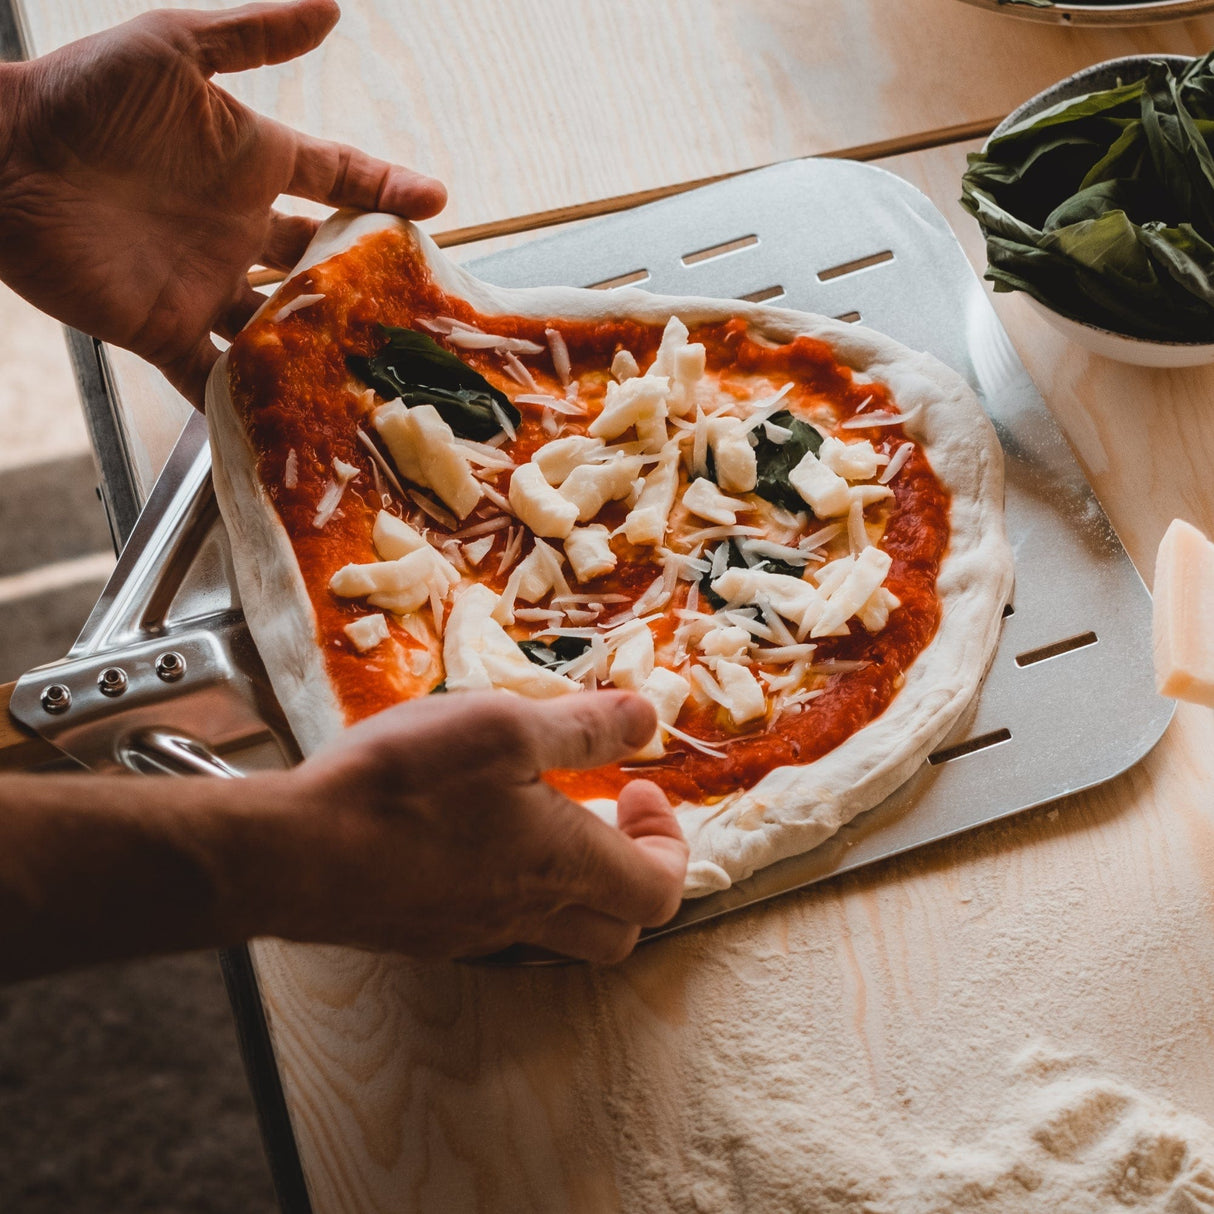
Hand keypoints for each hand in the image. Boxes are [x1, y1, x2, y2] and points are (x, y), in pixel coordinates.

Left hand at [0, 0, 445, 404]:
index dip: (387, 187)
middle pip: (320, 264)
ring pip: (280, 328)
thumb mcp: (173, 47)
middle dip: (367, 283)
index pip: (337, 179)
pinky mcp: (163, 330)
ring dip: (322, 350)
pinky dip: (245, 403)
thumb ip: (252, 35)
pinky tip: (290, 424)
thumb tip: (334, 8)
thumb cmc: (84, 95)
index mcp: (251, 165)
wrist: (1, 160)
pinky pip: (213, 375)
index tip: (438, 202)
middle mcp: (239, 230)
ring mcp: (206, 284)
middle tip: (419, 306)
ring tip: (375, 377)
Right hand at [280, 690, 688, 963]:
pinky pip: (500, 927)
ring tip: (546, 818)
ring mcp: (476, 933)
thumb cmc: (404, 785)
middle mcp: (529, 915)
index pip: (660, 889)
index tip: (638, 788)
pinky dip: (518, 890)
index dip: (669, 842)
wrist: (293, 853)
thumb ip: (584, 726)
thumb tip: (648, 721)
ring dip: (577, 884)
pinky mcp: (429, 934)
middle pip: (621, 929)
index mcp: (565, 866)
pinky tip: (478, 838)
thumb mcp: (505, 727)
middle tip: (611, 814)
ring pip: (560, 934)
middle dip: (634, 874)